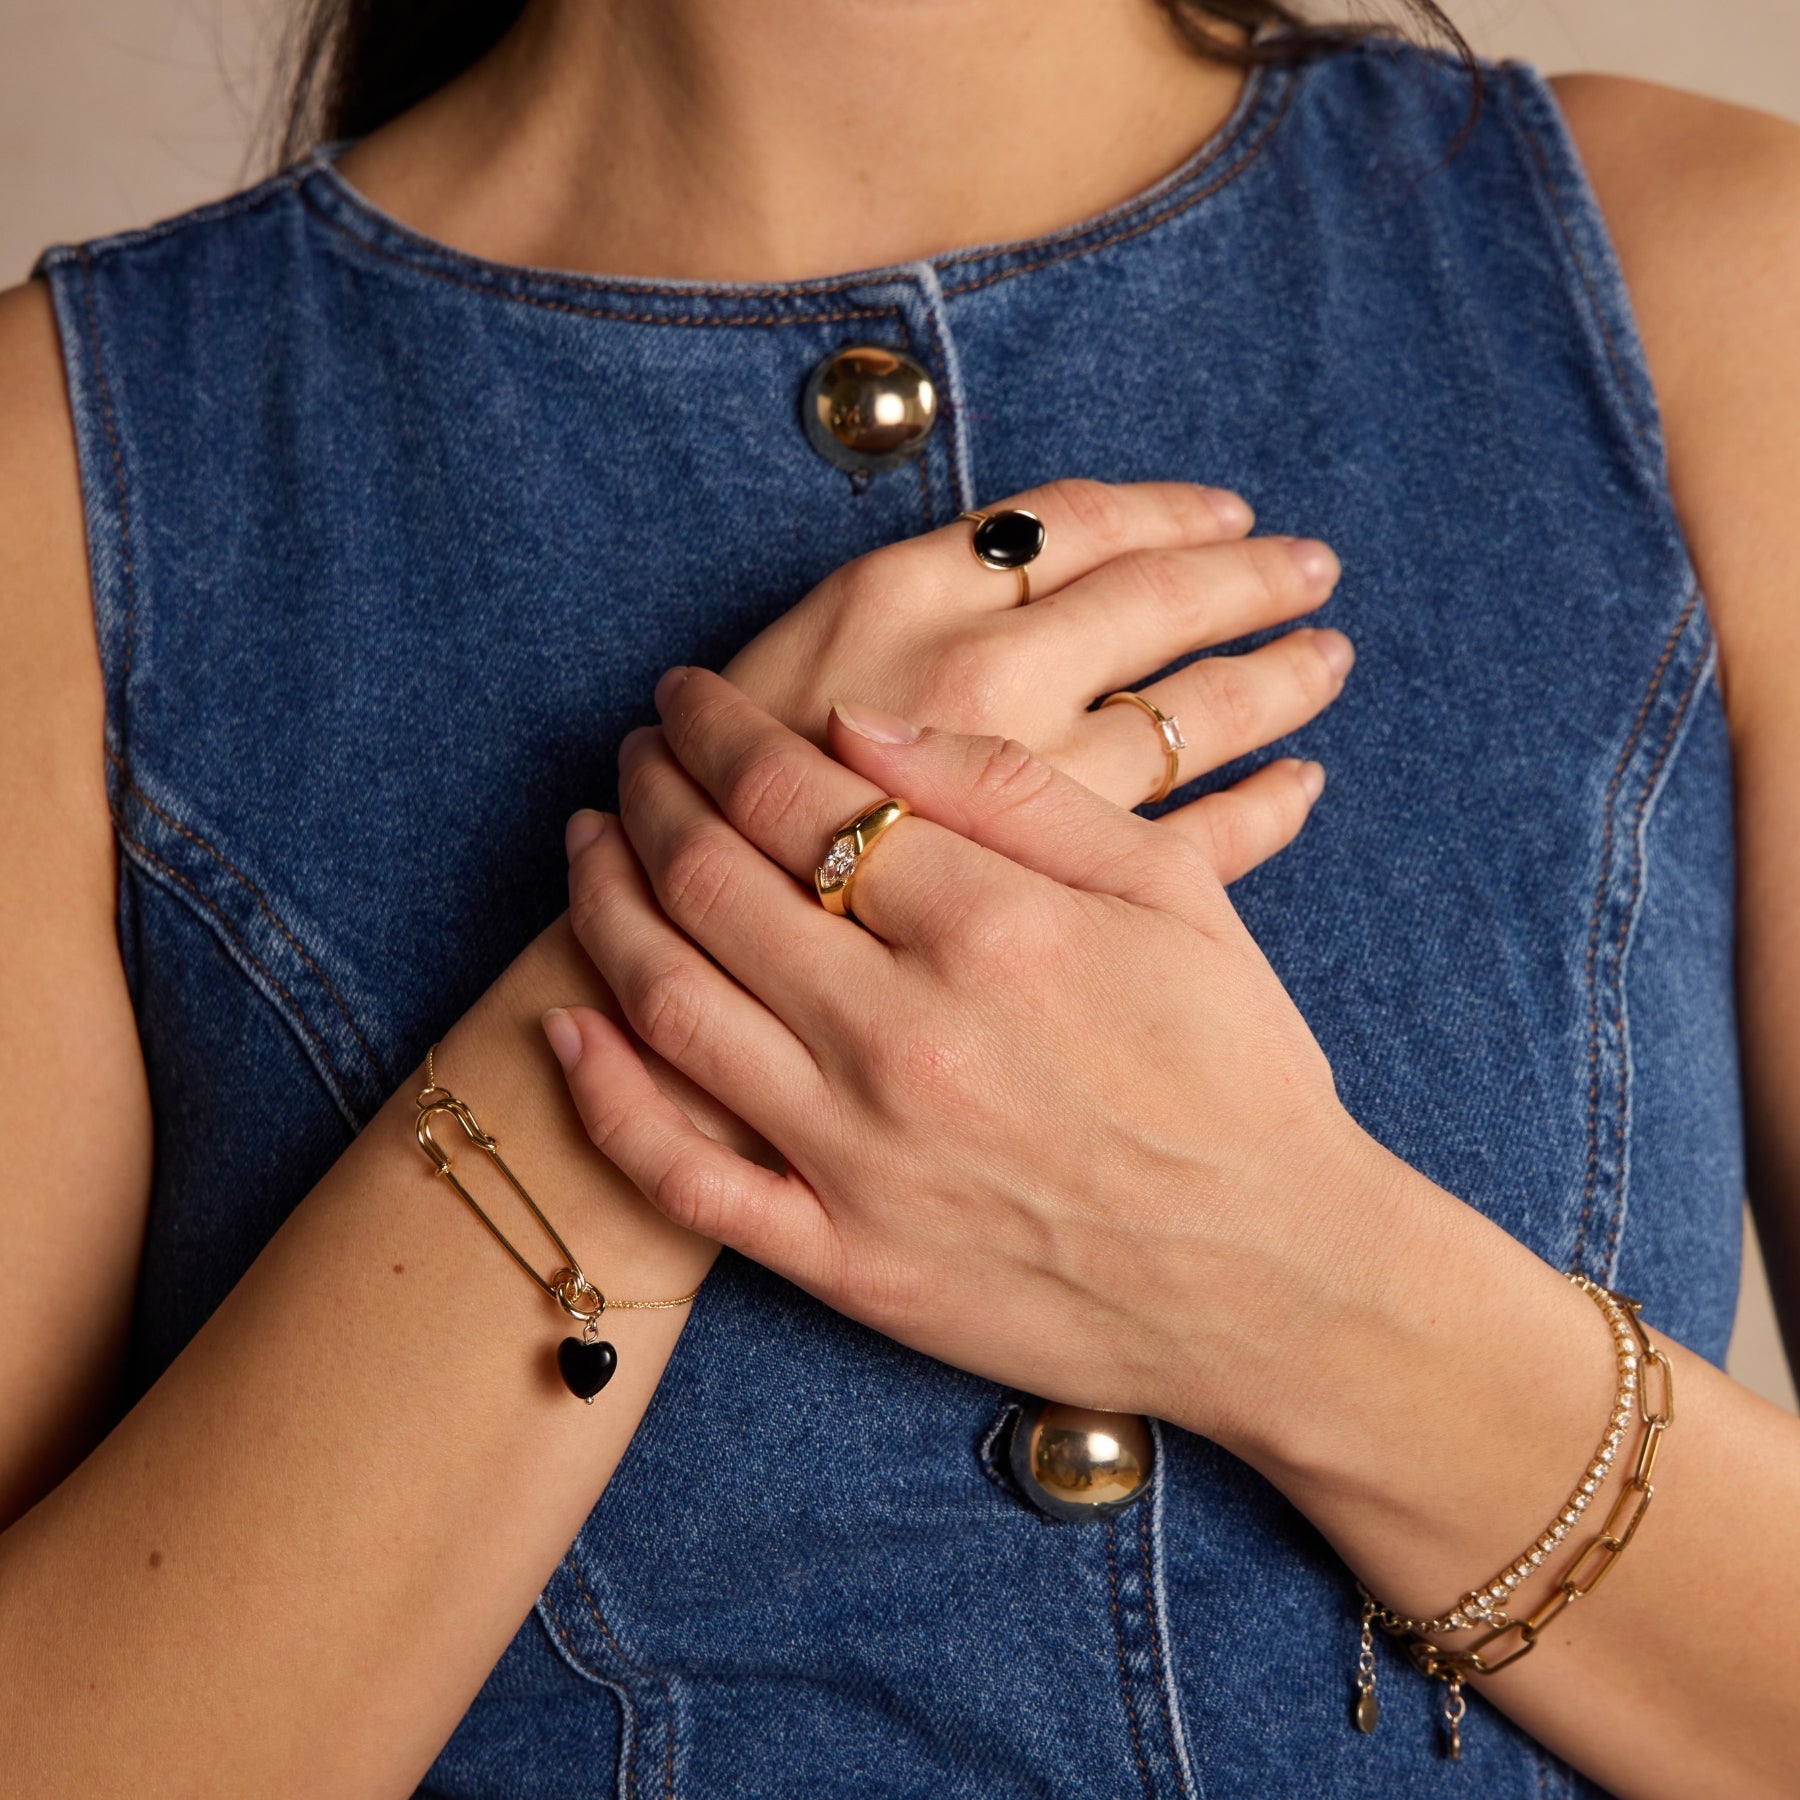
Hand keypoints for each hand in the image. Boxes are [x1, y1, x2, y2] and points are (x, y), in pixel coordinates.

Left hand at [548, 670, 1405, 1450]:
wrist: (1274, 1280)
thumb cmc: (1235, 1072)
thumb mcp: (1167, 895)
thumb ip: (1012, 795)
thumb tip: (857, 730)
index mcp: (985, 929)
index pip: (793, 799)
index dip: (720, 733)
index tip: (688, 700)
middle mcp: (899, 1036)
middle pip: (713, 883)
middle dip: (651, 793)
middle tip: (633, 750)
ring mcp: (858, 1157)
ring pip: (670, 1006)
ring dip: (606, 906)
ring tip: (590, 842)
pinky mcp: (841, 1258)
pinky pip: (683, 1174)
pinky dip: (607, 1096)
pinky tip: (567, 1025)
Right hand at [724, 476, 1351, 877]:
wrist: (685, 972)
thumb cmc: (711, 814)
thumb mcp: (777, 669)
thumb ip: (892, 612)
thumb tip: (1013, 557)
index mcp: (900, 603)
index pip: (1070, 520)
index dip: (1164, 507)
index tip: (1225, 508)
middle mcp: (978, 677)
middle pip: (1155, 602)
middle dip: (1246, 575)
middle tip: (1313, 565)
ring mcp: (1030, 789)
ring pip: (1190, 716)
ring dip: (1275, 679)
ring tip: (1328, 656)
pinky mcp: (1058, 896)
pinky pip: (1193, 842)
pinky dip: (1262, 811)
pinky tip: (1301, 789)